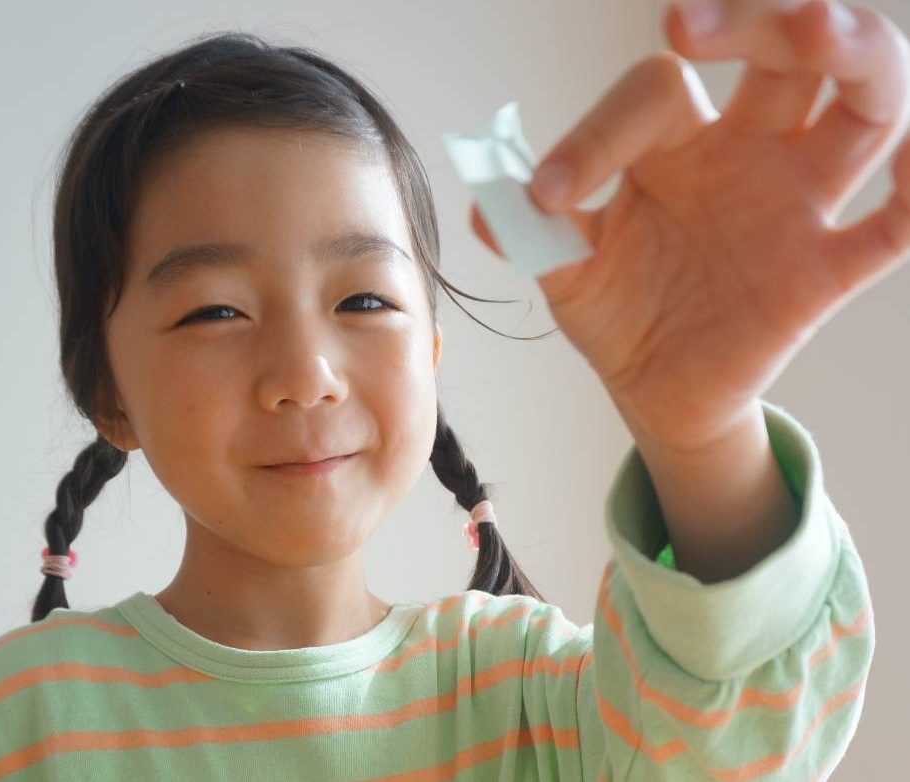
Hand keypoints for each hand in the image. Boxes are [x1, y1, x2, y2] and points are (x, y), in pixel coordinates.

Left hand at [471, 0, 909, 452]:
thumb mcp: (565, 272)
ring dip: (855, 57)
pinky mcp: (826, 271)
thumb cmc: (616, 311)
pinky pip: (895, 226)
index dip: (600, 132)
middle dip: (756, 21)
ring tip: (819, 31)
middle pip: (782, 54)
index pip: (656, 92)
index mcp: (673, 143)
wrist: (654, 387)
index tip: (550, 195)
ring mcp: (796, 204)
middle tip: (696, 25)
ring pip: (863, 106)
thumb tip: (490, 203)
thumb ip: (536, 233)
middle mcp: (746, 152)